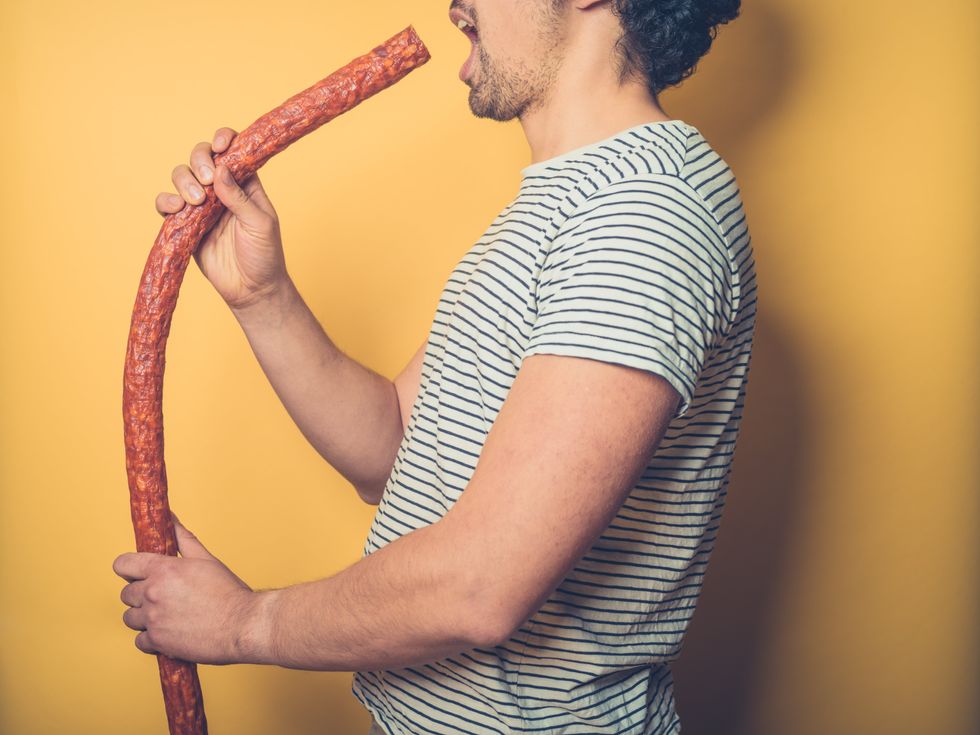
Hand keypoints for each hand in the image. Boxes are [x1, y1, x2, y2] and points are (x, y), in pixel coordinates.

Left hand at [113, 513, 259, 664]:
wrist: (242, 624)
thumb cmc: (228, 592)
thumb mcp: (205, 559)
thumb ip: (182, 538)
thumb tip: (169, 516)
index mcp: (163, 570)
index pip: (123, 564)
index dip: (129, 568)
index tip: (138, 573)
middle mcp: (153, 593)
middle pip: (126, 593)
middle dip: (141, 594)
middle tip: (163, 597)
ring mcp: (153, 619)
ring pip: (130, 618)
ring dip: (144, 617)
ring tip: (166, 616)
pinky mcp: (157, 642)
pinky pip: (139, 641)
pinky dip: (152, 639)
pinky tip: (169, 633)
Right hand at [155, 127, 289, 310]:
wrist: (252, 290)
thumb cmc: (265, 256)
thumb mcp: (260, 223)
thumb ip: (239, 197)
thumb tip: (221, 168)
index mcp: (246, 184)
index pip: (233, 151)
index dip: (224, 140)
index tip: (220, 144)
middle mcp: (222, 190)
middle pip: (202, 158)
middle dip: (200, 160)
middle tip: (207, 179)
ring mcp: (202, 206)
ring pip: (182, 177)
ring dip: (184, 181)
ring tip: (196, 201)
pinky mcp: (185, 225)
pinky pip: (167, 205)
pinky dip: (166, 201)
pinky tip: (177, 209)